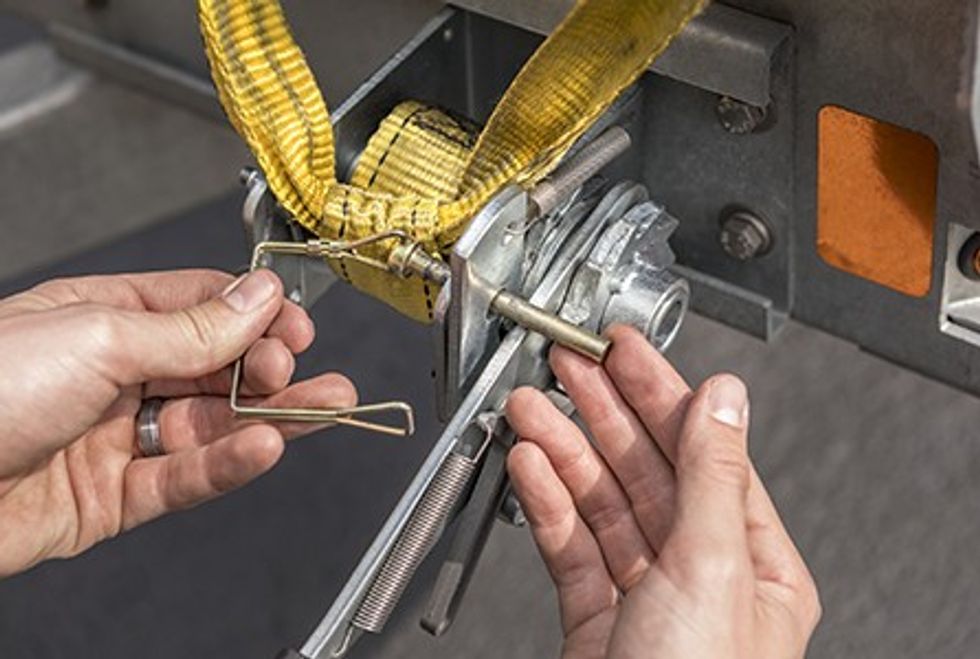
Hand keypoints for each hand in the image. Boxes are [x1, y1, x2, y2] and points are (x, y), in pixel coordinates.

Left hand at [0, 269, 354, 577]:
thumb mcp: (101, 337)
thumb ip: (192, 328)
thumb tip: (258, 297)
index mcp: (104, 317)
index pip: (200, 308)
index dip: (253, 315)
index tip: (293, 325)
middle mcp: (113, 374)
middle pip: (213, 368)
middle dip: (267, 368)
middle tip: (303, 372)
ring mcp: (114, 437)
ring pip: (210, 425)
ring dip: (271, 417)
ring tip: (329, 409)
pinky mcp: (112, 498)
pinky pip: (184, 478)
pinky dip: (228, 464)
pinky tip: (264, 447)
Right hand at [506, 326, 819, 658]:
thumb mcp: (711, 568)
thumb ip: (711, 473)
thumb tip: (725, 396)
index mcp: (752, 561)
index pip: (702, 451)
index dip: (662, 392)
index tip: (625, 349)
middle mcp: (701, 574)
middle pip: (645, 469)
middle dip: (602, 411)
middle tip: (566, 363)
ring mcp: (645, 597)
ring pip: (600, 503)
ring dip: (563, 450)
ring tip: (529, 407)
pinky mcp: (596, 620)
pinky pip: (569, 546)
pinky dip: (547, 502)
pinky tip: (530, 465)